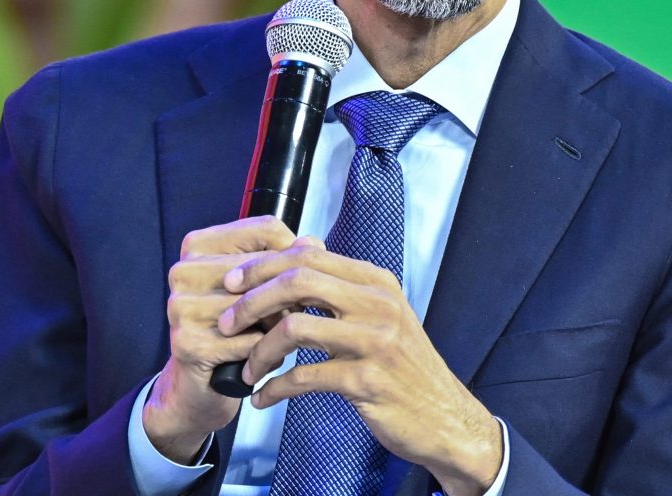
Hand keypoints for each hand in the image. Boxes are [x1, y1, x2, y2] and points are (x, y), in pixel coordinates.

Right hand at [142, 215, 300, 463]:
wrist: (200, 387)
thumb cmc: (235, 331)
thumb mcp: (259, 290)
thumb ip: (284, 262)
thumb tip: (313, 242)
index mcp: (198, 245)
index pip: (266, 229)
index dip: (296, 253)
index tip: (304, 276)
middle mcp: (183, 270)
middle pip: (265, 267)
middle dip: (289, 293)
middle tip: (299, 314)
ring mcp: (181, 306)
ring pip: (259, 306)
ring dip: (280, 326)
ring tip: (281, 340)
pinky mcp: (187, 342)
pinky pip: (250, 341)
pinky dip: (267, 354)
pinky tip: (266, 361)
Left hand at [219, 242, 503, 495]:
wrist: (444, 417)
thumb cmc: (404, 368)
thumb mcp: (381, 317)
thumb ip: (343, 289)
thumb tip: (298, 256)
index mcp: (376, 282)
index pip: (308, 256)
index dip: (262, 266)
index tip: (232, 282)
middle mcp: (378, 304)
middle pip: (298, 281)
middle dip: (252, 300)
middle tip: (227, 322)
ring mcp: (374, 341)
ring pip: (295, 327)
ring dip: (259, 350)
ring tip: (246, 368)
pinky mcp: (367, 380)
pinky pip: (305, 377)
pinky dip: (275, 388)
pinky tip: (263, 398)